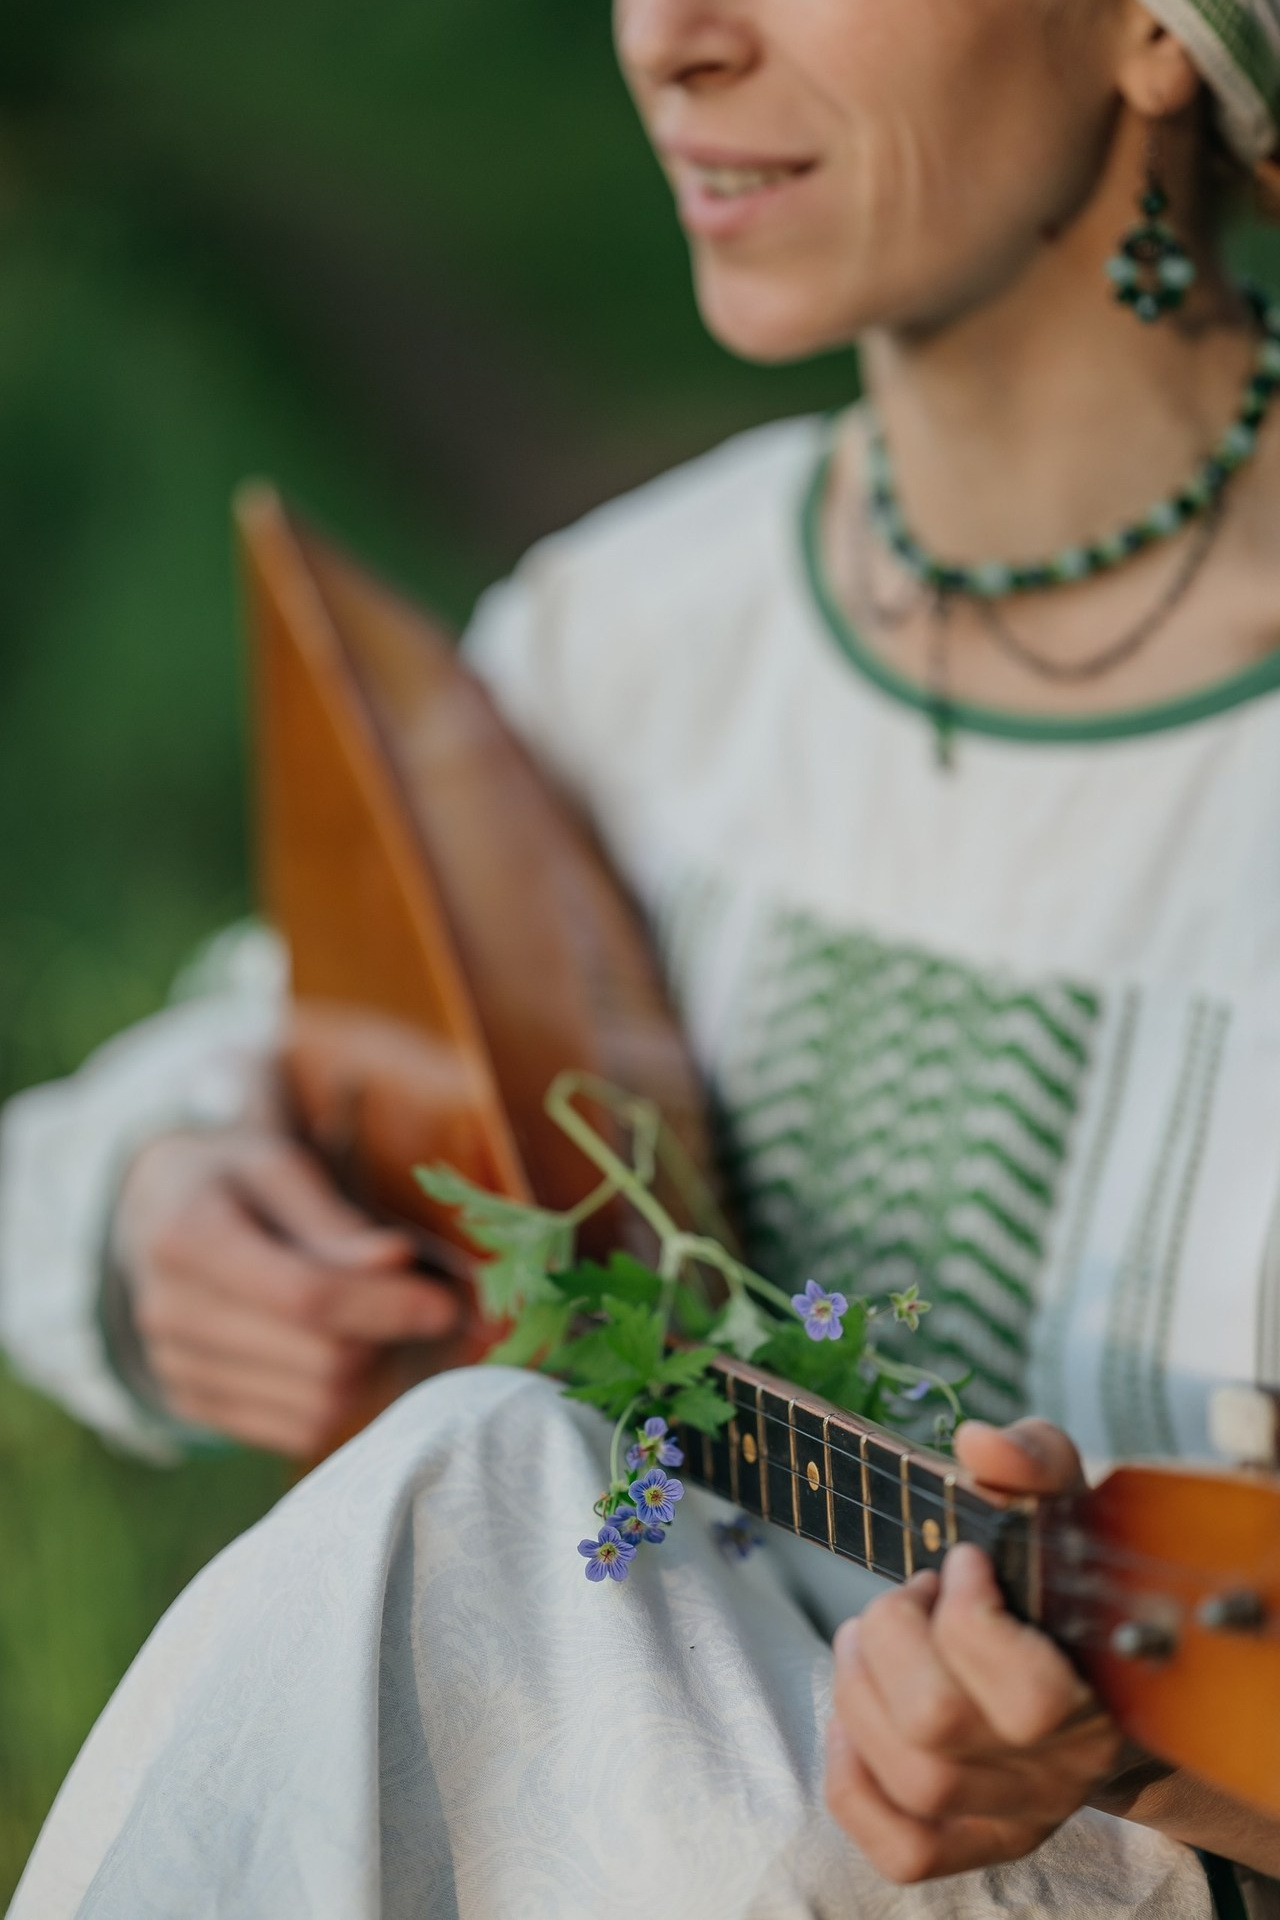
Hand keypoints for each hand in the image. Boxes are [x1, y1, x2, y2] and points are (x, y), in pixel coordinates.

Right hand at [114, 1128, 461, 1456]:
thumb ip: (337, 1222)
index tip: (447, 1304)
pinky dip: (341, 1400)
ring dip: (369, 1372)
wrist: (155, 1210)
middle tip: (416, 1304)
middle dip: (385, 1335)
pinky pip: (298, 1432)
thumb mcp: (281, 1167)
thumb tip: (398, 1262)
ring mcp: (175, 1369)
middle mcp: (169, 1313)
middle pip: (319, 1360)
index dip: (386, 1305)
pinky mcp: (193, 1407)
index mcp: (187, 1237)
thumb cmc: (235, 1178)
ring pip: (316, 1406)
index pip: (305, 1296)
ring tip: (371, 1322)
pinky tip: (342, 1352)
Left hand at [824, 1418, 1123, 1882]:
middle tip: (908, 1594)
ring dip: (860, 1688)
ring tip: (872, 1634)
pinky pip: (900, 1846)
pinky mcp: (974, 1841)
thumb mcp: (1064, 1500)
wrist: (1102, 1669)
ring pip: (910, 1780)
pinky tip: (853, 1713)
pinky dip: (852, 1777)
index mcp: (1105, 1693)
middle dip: (893, 1637)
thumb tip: (979, 1445)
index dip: (967, 1618)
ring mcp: (1016, 1813)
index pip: (1028, 1699)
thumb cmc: (1070, 1576)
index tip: (959, 1563)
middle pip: (937, 1731)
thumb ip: (1032, 1461)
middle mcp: (1062, 1771)